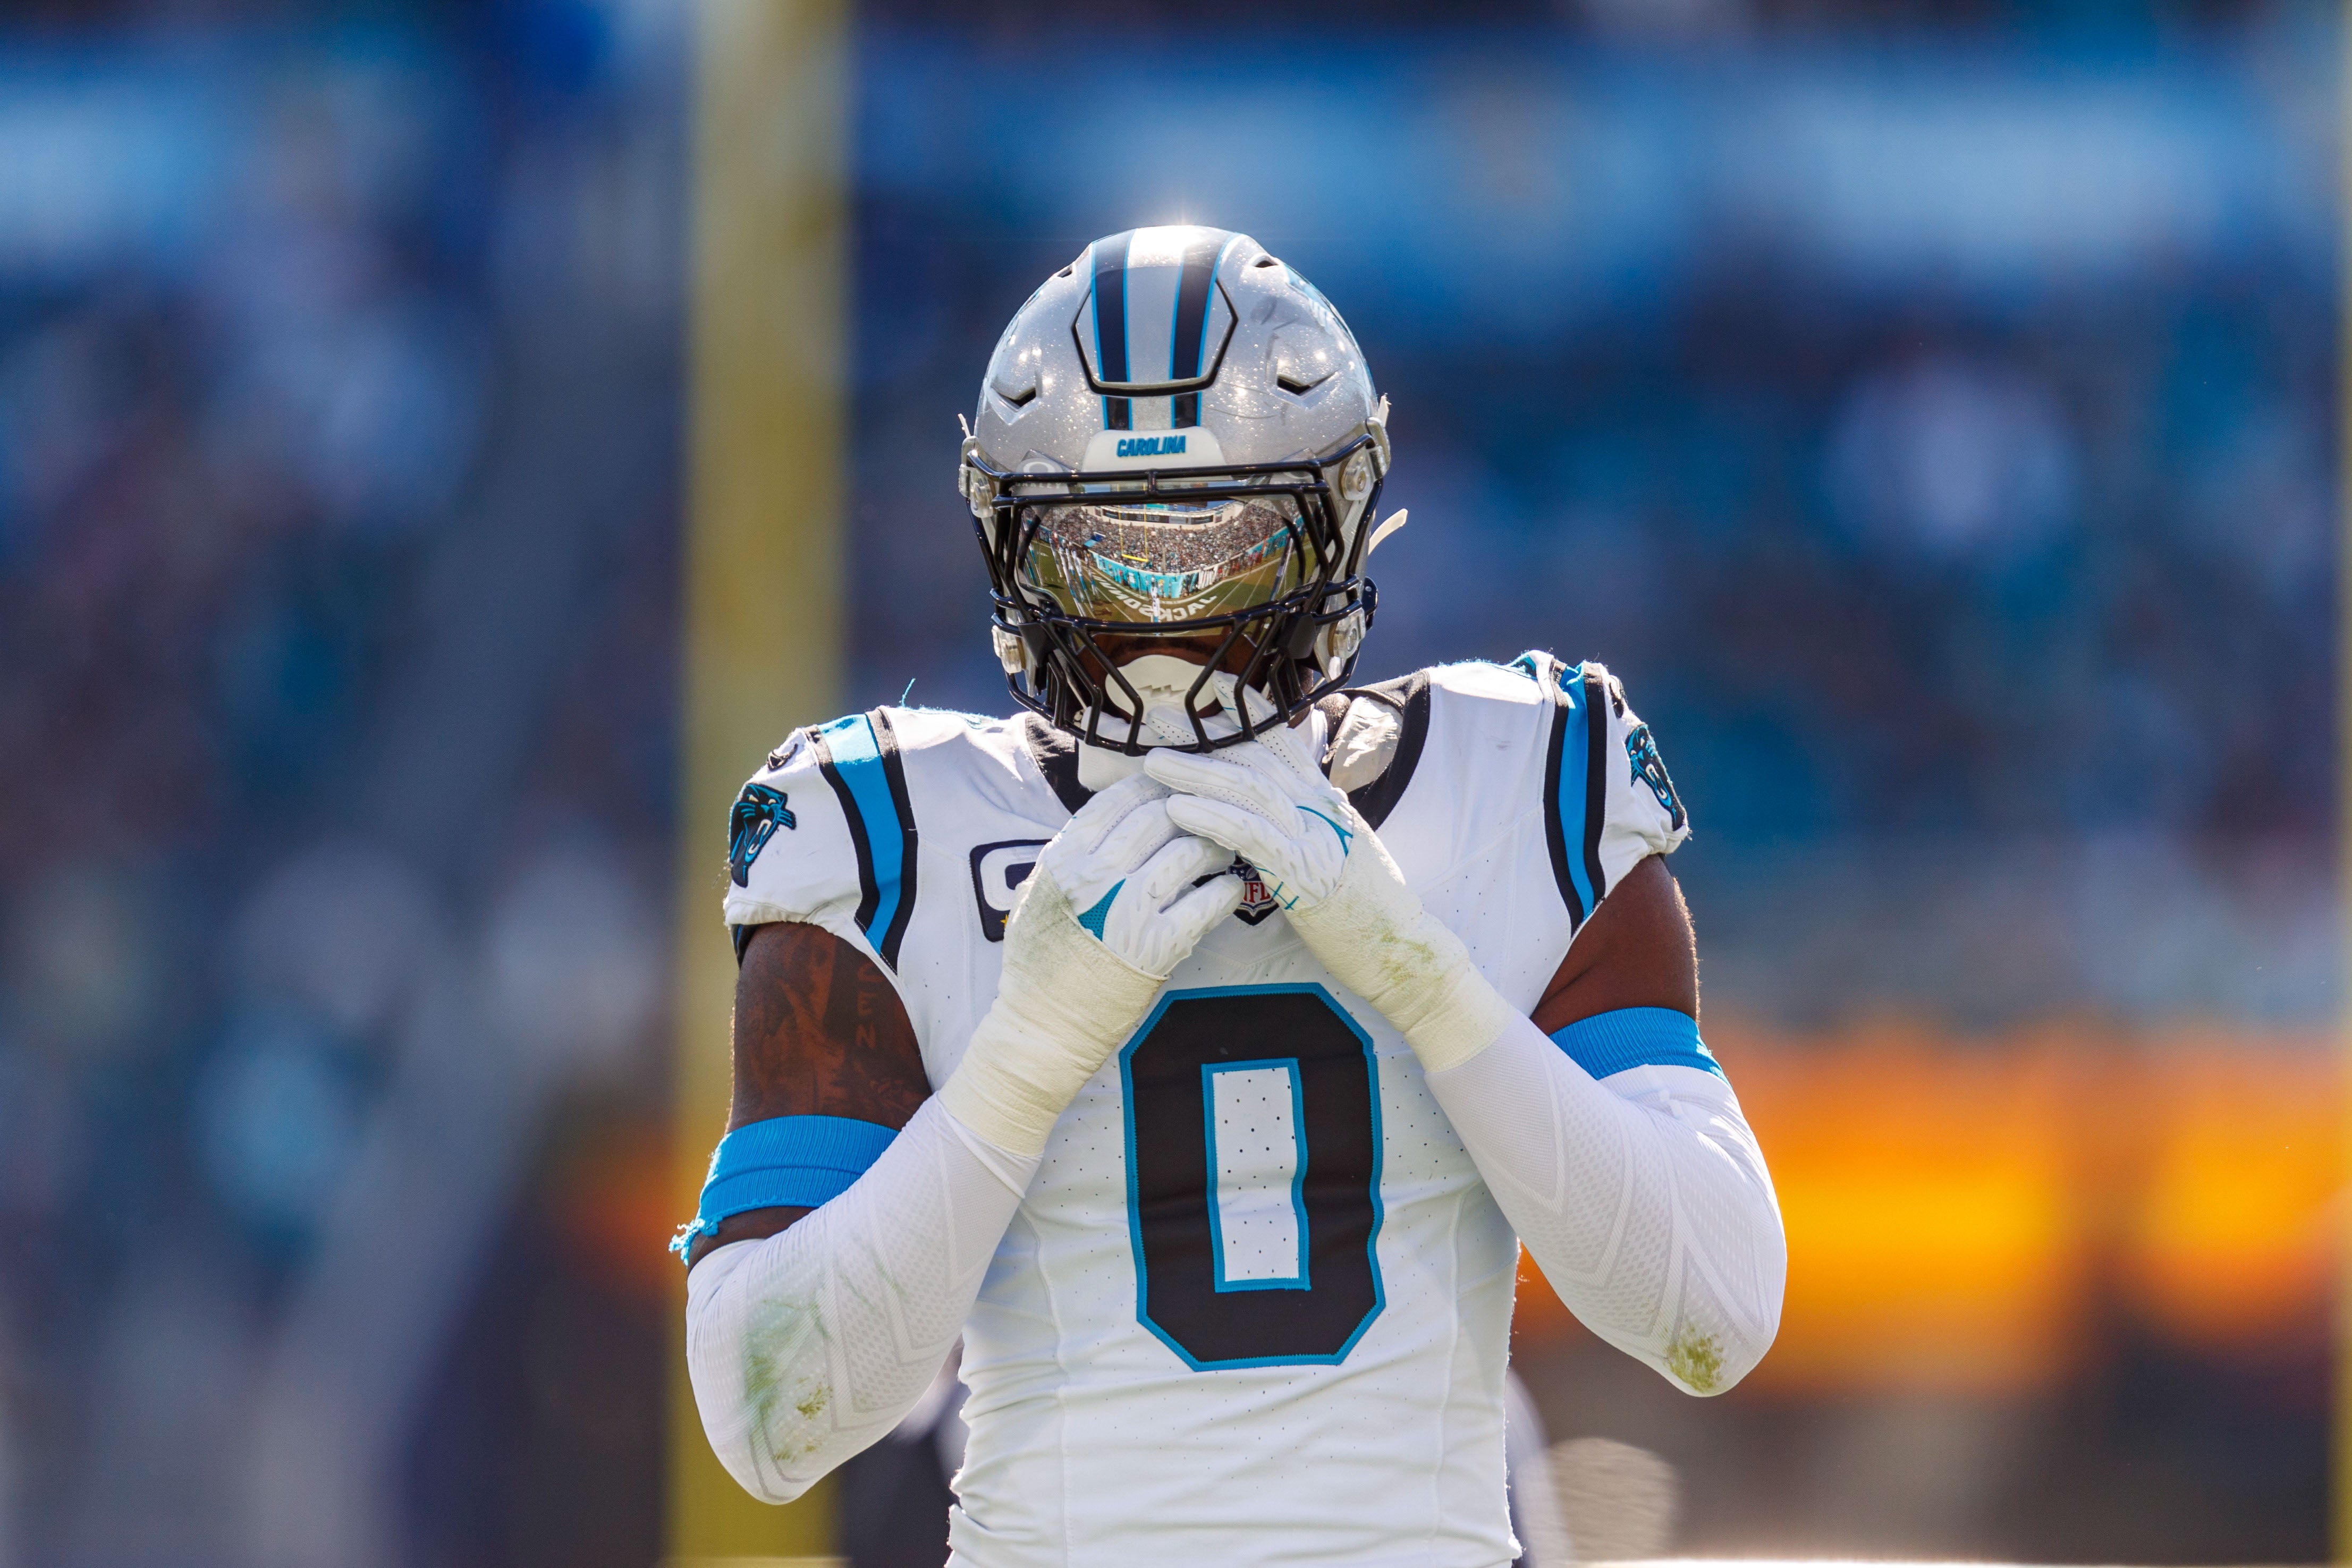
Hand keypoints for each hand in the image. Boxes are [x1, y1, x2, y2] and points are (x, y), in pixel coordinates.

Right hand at [939, 774, 1242, 1156]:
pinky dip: (1225, 889)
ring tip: (1222, 849)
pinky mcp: (1160, 946)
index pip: (1117, 800)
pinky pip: (1208, 901)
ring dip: (1213, 845)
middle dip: (1189, 811)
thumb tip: (1106, 818)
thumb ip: (1067, 855)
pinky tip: (1228, 888)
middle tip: (1209, 815)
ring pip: (1189, 851)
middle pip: (1159, 816)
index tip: (1172, 788)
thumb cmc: (1037, 964)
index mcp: (1065, 859)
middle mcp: (1096, 876)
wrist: (1043, 1029)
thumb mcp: (1035, 895)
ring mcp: (1130, 909)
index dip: (1152, 786)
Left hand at [1145, 678, 1515, 1073]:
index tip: (1205, 697)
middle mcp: (1320, 807)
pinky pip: (1251, 833)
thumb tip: (1282, 801)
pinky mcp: (1303, 871)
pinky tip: (1177, 810)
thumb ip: (1310, 819)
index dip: (1242, 716)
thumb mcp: (1340, 846)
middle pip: (1255, 755)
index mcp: (1325, 800)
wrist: (1402, 946)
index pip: (1281, 742)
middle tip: (1158, 720)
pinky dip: (1212, 816)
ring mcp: (1314, 835)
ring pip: (1248, 787)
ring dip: (1196, 772)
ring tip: (1153, 763)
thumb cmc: (1367, 906)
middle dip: (1203, 735)